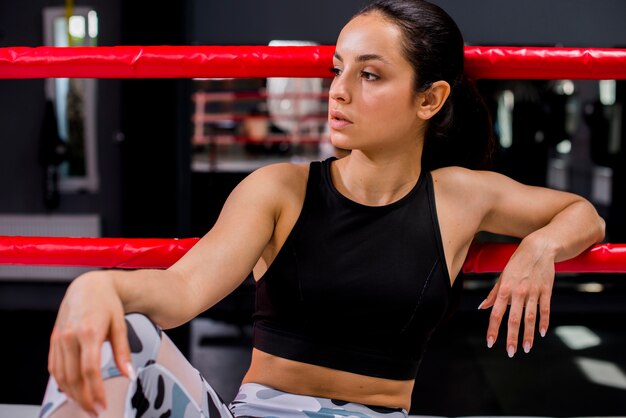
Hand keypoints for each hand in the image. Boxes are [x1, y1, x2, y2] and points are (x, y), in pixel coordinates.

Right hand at [48, 271, 132, 414]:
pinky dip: (61, 382)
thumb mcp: (120, 324)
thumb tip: (129, 374)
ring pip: (61, 375)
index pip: (90, 370)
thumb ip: (123, 352)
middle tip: (95, 411)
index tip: (102, 405)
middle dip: (83, 398)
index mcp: (89, 332)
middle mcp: (70, 336)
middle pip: (73, 377)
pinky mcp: (54, 340)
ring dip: (71, 394)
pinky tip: (71, 390)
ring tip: (85, 404)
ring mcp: (59, 338)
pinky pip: (54, 367)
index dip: (95, 391)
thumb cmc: (107, 302)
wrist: (88, 286)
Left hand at [478, 237, 555, 356]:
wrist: (538, 249)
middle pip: (514, 319)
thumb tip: (482, 307)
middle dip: (511, 338)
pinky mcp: (546, 291)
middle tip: (510, 353)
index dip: (493, 329)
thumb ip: (493, 294)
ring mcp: (533, 292)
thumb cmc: (517, 263)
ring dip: (528, 335)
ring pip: (530, 317)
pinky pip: (545, 309)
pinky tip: (541, 333)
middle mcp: (518, 292)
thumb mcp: (502, 276)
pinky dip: (544, 322)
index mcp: (504, 289)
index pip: (497, 313)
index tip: (491, 343)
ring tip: (526, 349)